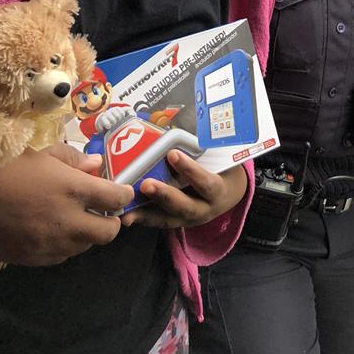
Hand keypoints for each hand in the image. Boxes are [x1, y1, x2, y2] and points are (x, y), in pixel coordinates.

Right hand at [0, 143, 133, 265]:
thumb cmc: (6, 169)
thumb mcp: (42, 154)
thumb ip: (74, 160)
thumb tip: (97, 165)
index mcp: (73, 190)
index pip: (116, 198)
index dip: (124, 194)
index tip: (122, 190)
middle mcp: (67, 222)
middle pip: (109, 232)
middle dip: (112, 220)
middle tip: (103, 209)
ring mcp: (51, 245)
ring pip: (85, 246)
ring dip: (87, 233)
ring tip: (74, 217)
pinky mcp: (35, 259)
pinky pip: (62, 256)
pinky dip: (65, 245)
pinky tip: (53, 230)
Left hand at [120, 155, 248, 228]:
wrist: (226, 196)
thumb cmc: (220, 171)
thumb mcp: (219, 161)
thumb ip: (203, 150)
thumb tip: (178, 130)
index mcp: (218, 191)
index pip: (205, 182)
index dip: (190, 169)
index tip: (172, 154)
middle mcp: (205, 209)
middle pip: (185, 206)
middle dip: (164, 195)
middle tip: (146, 184)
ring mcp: (190, 219)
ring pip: (169, 219)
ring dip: (147, 212)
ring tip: (129, 207)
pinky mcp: (177, 223)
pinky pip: (159, 223)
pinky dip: (143, 219)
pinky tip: (127, 216)